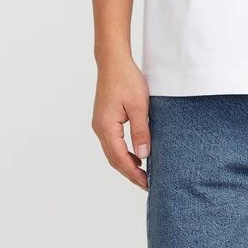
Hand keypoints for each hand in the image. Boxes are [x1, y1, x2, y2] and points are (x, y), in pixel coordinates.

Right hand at [93, 59, 150, 190]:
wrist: (113, 63)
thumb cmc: (127, 80)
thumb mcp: (139, 106)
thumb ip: (141, 131)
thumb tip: (143, 156)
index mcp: (106, 127)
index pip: (120, 158)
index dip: (133, 173)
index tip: (148, 183)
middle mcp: (99, 128)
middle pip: (114, 159)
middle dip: (130, 173)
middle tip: (147, 184)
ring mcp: (100, 125)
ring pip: (112, 152)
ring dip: (127, 164)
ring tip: (144, 174)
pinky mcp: (104, 120)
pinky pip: (113, 143)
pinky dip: (124, 154)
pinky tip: (137, 157)